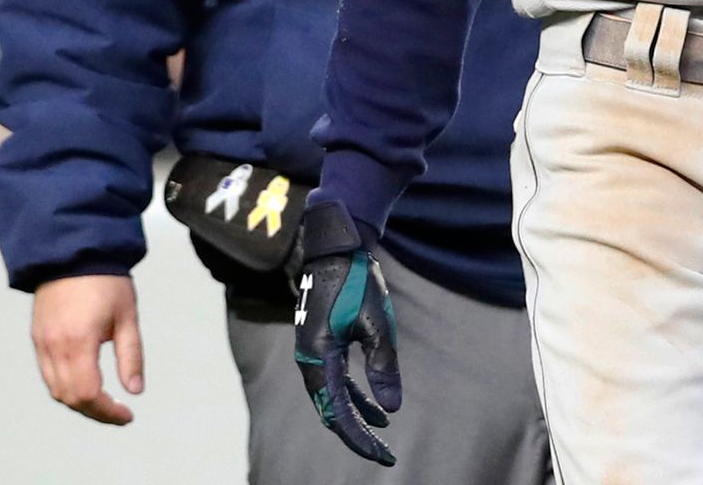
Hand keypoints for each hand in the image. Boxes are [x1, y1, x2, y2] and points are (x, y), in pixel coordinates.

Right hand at [30, 274, 144, 424]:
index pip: (87, 394)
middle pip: (68, 397)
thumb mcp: (127, 317)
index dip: (107, 411)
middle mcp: (54, 348)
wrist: (73, 251)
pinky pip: (48, 374)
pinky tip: (85, 383)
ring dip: (79, 401)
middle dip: (94, 411)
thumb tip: (135, 390)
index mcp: (78, 343)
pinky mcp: (37, 338)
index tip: (127, 415)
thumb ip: (131, 356)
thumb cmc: (106, 280)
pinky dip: (65, 386)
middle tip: (118, 413)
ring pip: (55, 389)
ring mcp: (41, 344)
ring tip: (105, 402)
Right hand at [293, 200, 402, 466]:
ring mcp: (313, 354)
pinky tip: (377, 404)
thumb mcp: (378, 322)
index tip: (382, 456)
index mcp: (319, 359)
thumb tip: (392, 409)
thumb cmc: (357, 280)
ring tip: (384, 434)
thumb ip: (384, 366)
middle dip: (357, 435)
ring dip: (357, 417)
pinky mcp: (321, 345)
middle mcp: (310, 362)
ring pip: (334, 398)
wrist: (335, 246)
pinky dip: (355, 396)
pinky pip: (336, 381)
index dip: (359, 439)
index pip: (338, 413)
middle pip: (331, 411)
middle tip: (385, 455)